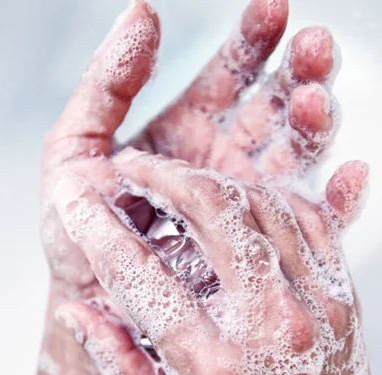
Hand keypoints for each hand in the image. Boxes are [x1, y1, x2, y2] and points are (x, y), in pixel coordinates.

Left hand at [42, 0, 337, 296]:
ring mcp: (241, 207)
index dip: (253, 40)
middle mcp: (220, 165)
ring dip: (312, 128)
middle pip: (272, 110)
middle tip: (314, 50)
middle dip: (296, 75)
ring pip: (292, 159)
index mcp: (185, 134)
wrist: (89, 299)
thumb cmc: (76, 232)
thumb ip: (106, 85)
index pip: (230, 76)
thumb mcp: (74, 150)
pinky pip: (302, 227)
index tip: (274, 9)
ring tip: (316, 104)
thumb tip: (142, 16)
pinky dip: (333, 205)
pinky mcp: (256, 251)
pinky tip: (347, 179)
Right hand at [54, 148, 381, 374]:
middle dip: (162, 177)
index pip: (144, 278)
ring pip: (259, 203)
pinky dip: (265, 195)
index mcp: (217, 367)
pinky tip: (238, 195)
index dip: (101, 232)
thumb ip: (120, 365)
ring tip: (178, 177)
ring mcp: (314, 303)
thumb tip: (77, 313)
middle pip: (211, 214)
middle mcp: (271, 326)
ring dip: (210, 180)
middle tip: (131, 167)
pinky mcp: (339, 292)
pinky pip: (306, 216)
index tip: (79, 204)